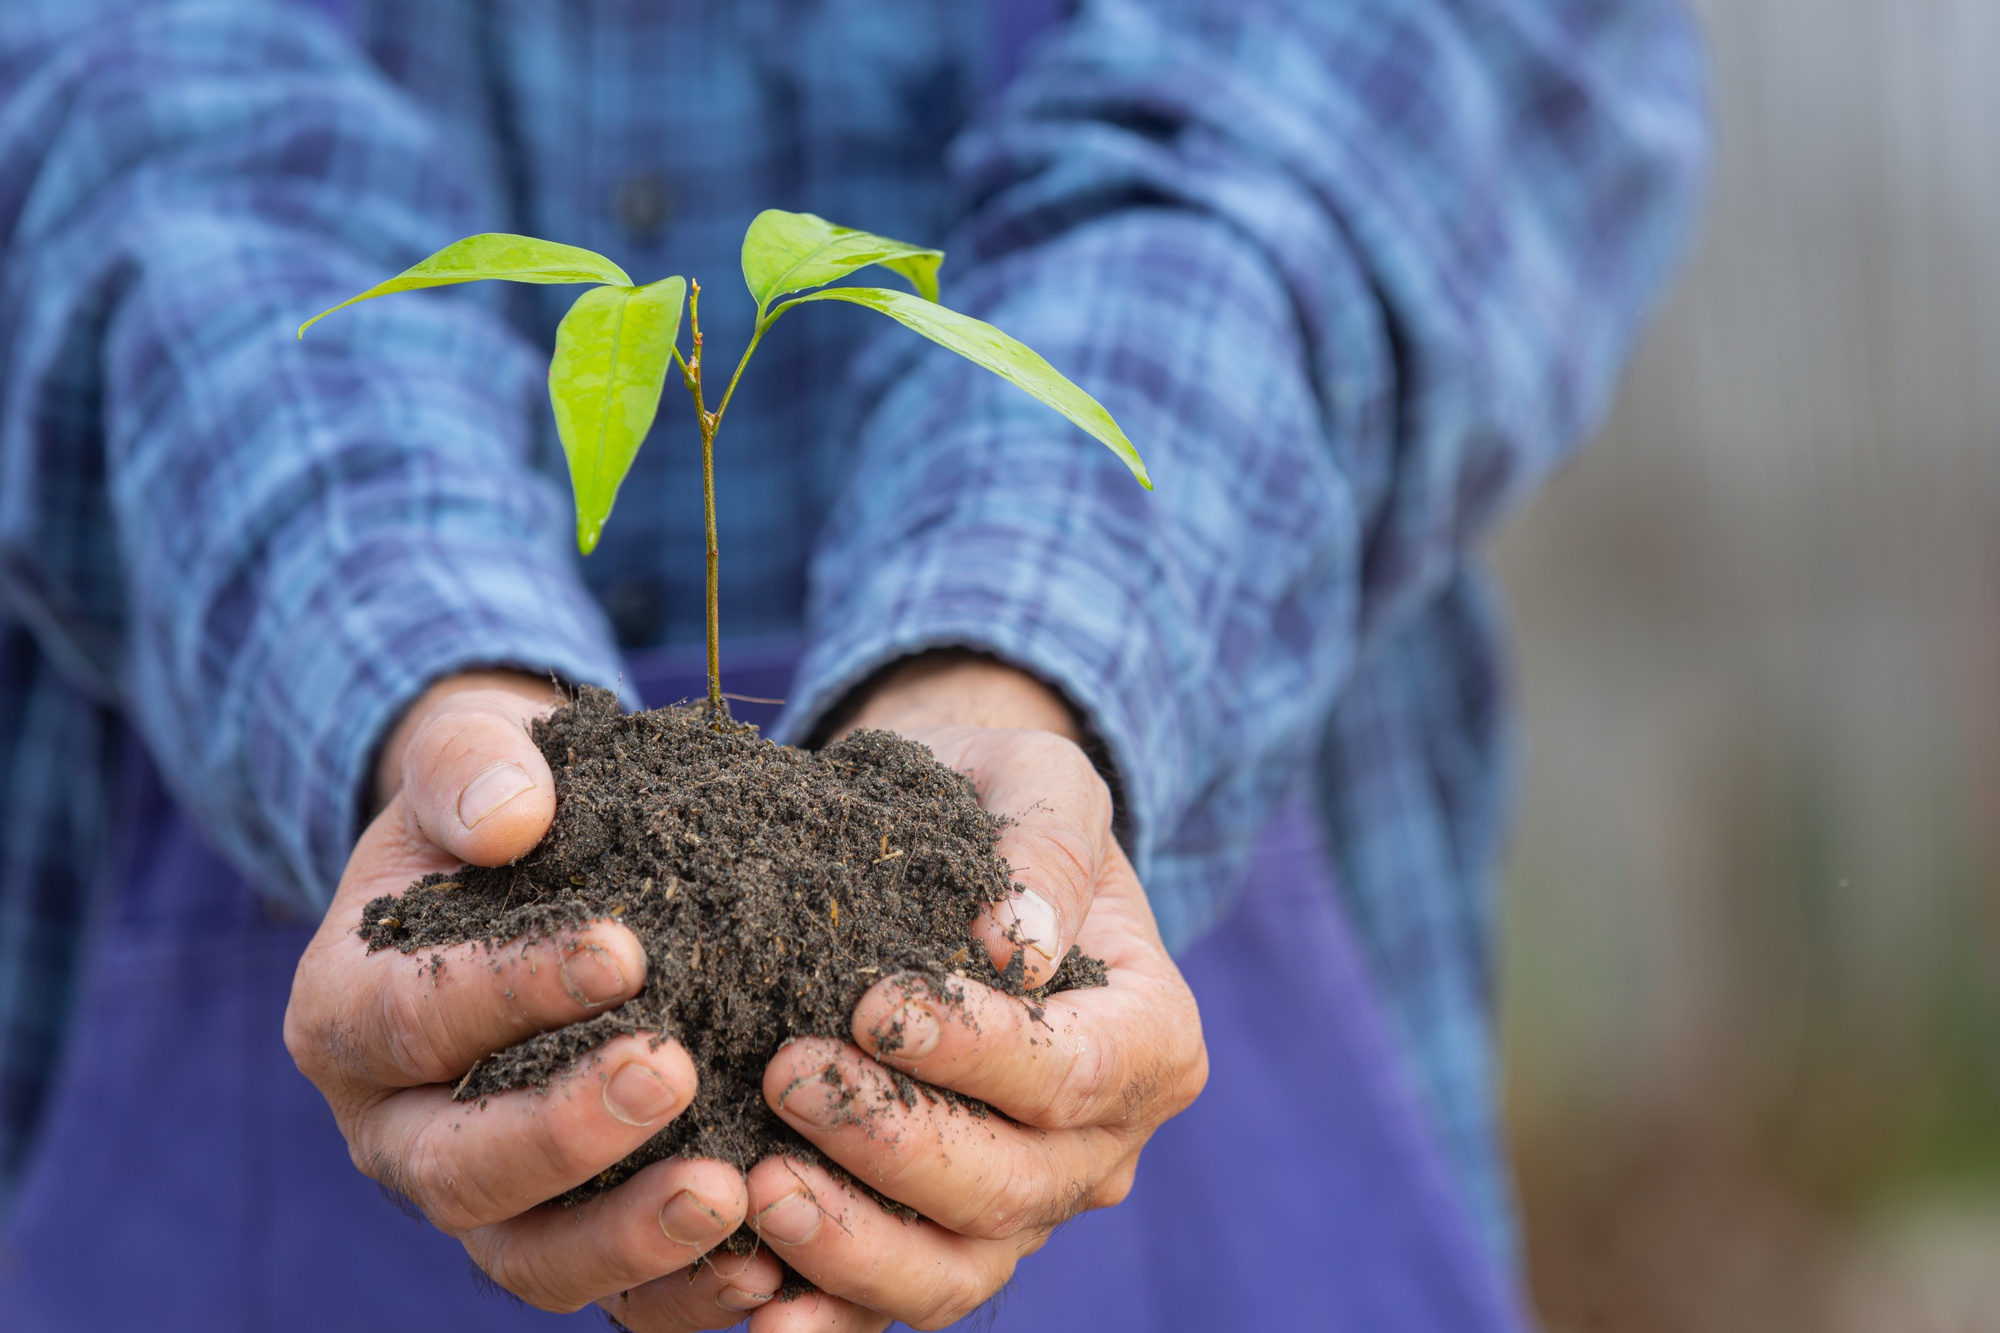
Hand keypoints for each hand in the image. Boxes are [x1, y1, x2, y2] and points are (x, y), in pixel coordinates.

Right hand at [285, 672, 782, 1328]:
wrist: (528, 870)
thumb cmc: (496, 816)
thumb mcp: (469, 763)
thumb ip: (470, 769)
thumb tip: (509, 815)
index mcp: (348, 1013)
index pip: (413, 1019)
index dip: (510, 991)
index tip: (623, 951)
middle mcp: (397, 1129)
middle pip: (457, 1171)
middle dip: (563, 1133)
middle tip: (672, 1071)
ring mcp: (478, 1202)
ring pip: (529, 1261)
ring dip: (628, 1238)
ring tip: (733, 1191)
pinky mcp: (560, 1237)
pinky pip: (610, 1298)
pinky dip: (678, 1296)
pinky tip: (767, 1268)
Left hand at [730, 654, 1207, 1331]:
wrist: (932, 850)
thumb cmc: (988, 803)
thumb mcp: (1036, 776)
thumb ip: (1045, 843)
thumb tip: (1014, 943)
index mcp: (1149, 1036)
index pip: (1074, 1070)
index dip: (977, 1054)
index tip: (870, 1004)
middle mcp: (1100, 1145)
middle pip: (1016, 1185)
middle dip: (897, 1142)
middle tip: (788, 1077)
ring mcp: (1024, 1207)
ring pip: (958, 1270)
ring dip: (855, 1244)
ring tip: (758, 1187)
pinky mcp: (940, 1240)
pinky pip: (893, 1302)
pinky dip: (825, 1315)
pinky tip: (747, 1302)